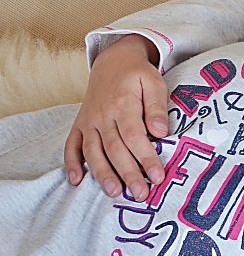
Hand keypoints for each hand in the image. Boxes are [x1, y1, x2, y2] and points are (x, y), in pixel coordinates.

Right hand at [64, 34, 166, 199]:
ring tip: (113, 192)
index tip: (157, 177)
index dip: (145, 158)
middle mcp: (102, 115)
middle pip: (114, 148)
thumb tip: (160, 132)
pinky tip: (76, 180)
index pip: (135, 136)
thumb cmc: (138, 75)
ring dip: (101, 173)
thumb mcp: (154, 83)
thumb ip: (157, 107)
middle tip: (140, 194)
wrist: (113, 61)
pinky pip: (71, 144)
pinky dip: (71, 162)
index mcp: (122, 104)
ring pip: (92, 151)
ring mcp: (88, 121)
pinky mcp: (80, 124)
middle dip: (127, 173)